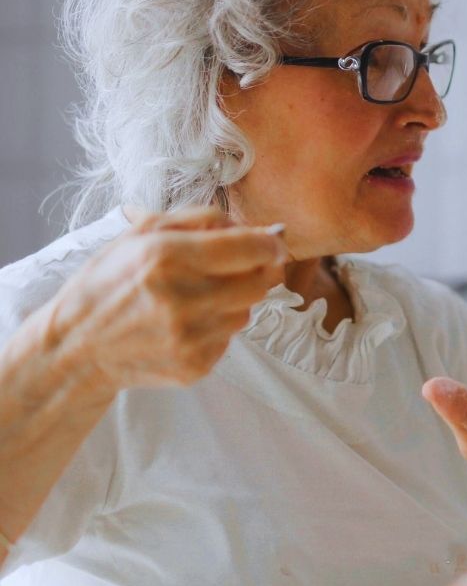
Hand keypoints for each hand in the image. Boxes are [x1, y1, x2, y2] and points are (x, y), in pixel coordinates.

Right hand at [42, 206, 285, 395]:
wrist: (76, 346)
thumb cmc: (109, 283)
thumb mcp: (141, 235)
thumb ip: (200, 220)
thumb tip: (256, 228)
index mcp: (166, 257)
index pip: (251, 249)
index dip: (269, 244)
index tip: (271, 242)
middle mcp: (182, 299)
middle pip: (260, 281)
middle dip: (258, 270)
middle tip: (240, 266)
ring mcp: (190, 337)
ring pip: (248, 310)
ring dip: (235, 299)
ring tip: (198, 296)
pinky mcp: (195, 365)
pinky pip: (229, 338)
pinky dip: (217, 326)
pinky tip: (186, 322)